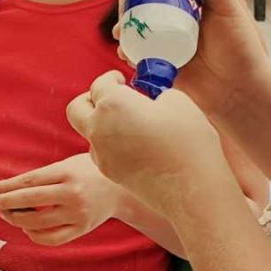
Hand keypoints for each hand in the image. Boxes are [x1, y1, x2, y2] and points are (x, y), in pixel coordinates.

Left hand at [0, 153, 125, 245]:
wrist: (120, 188)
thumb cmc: (87, 170)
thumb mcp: (66, 164)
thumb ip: (41, 176)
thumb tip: (7, 188)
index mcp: (66, 172)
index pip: (29, 182)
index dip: (6, 187)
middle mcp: (72, 194)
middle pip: (29, 202)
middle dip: (2, 204)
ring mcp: (77, 214)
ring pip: (37, 223)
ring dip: (16, 220)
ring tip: (6, 213)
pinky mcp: (81, 229)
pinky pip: (51, 239)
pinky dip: (34, 235)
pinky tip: (27, 227)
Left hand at [67, 71, 234, 218]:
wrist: (194, 191)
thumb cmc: (189, 143)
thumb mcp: (179, 102)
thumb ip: (158, 94)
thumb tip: (152, 100)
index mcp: (113, 104)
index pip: (99, 84)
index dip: (111, 79)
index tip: (120, 80)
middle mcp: (99, 128)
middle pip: (76, 108)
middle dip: (89, 99)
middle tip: (109, 98)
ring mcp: (101, 153)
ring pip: (88, 132)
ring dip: (101, 124)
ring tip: (129, 124)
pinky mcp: (110, 173)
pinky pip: (101, 152)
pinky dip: (111, 144)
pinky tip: (135, 146)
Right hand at [115, 0, 267, 115]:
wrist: (238, 89)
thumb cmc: (240, 45)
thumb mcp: (230, 5)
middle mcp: (174, 13)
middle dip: (126, 1)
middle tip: (124, 7)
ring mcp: (164, 37)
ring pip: (134, 25)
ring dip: (123, 26)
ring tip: (122, 32)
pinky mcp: (158, 59)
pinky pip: (135, 52)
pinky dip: (126, 50)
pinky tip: (127, 53)